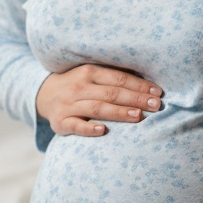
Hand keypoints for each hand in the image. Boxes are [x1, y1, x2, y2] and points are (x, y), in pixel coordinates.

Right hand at [36, 64, 162, 136]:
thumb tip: (149, 85)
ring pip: (97, 108)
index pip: (119, 79)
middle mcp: (79, 87)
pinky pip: (76, 126)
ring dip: (118, 112)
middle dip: (135, 99)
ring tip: (138, 116)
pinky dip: (89, 128)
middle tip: (155, 106)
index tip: (158, 93)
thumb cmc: (79, 85)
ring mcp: (69, 105)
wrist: (44, 94)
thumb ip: (115, 78)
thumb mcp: (92, 75)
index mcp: (90, 72)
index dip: (139, 85)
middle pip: (111, 93)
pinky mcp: (61, 122)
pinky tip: (104, 130)